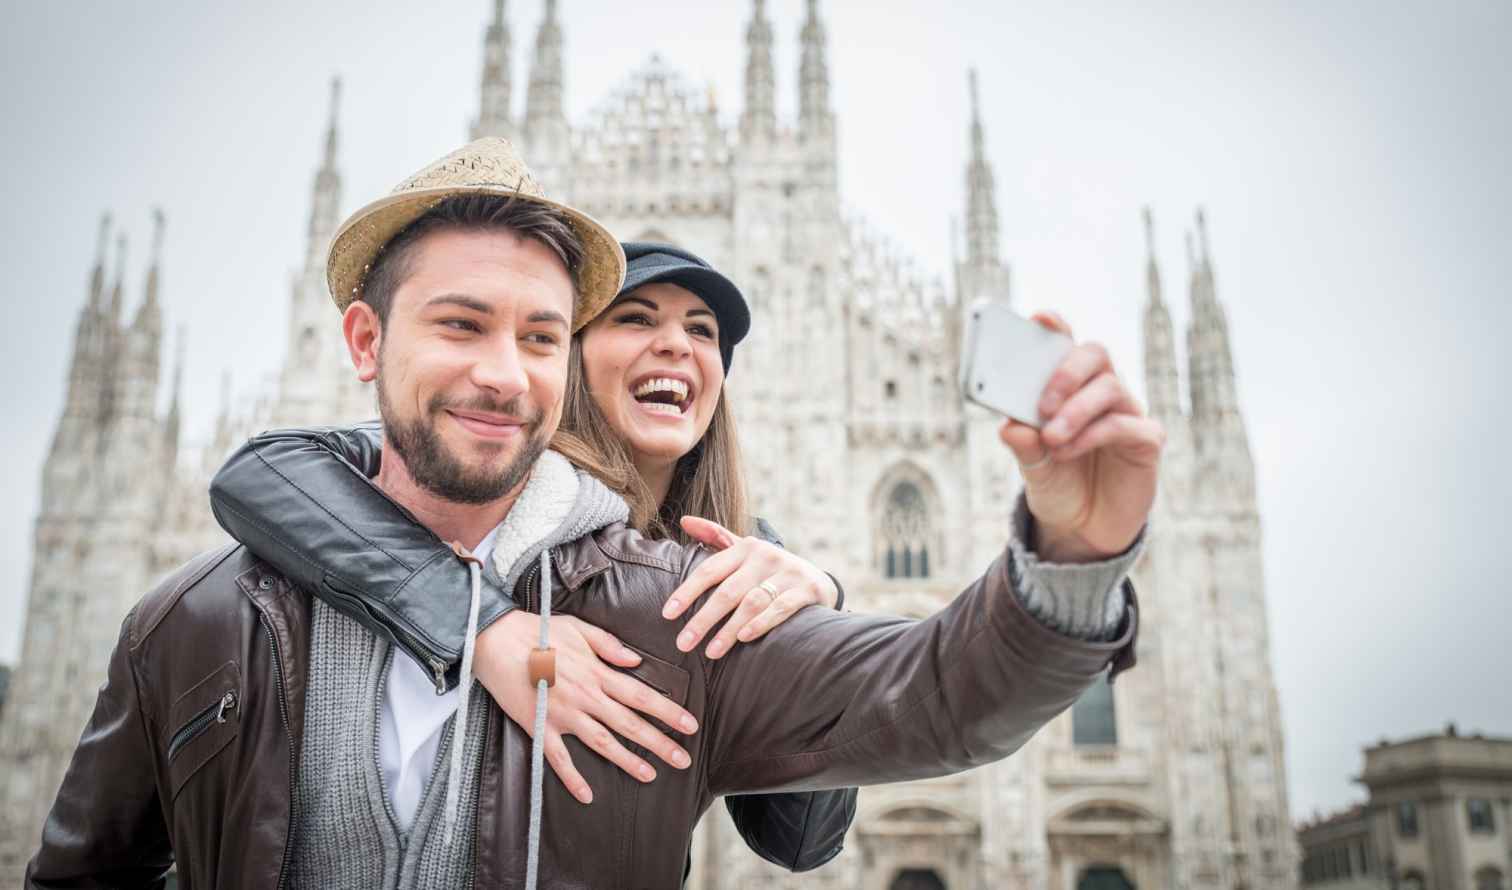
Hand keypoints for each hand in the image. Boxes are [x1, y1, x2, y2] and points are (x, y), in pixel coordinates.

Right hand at [471, 611, 699, 804]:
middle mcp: (585, 696)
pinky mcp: (538, 727)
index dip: (668, 712)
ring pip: (602, 742)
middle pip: (629, 723)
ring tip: (651, 775)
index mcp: (597, 672)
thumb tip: (637, 661)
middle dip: (659, 743)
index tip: (690, 725)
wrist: (495, 640)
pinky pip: (558, 758)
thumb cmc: (538, 630)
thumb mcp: (580, 629)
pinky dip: (572, 778)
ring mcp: (562, 714)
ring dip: (627, 760)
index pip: (641, 695)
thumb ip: (610, 646)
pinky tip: (587, 795)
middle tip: (683, 759)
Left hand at [664, 517, 838, 658]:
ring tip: (711, 652)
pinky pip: (780, 608)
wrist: (818, 579)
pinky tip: (744, 638)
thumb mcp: (745, 549)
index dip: (687, 591)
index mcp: (746, 547)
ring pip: (752, 603)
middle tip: (683, 644)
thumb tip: (684, 520)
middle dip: (702, 619)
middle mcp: (766, 557)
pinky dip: (761, 623)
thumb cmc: (770, 569)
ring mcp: (788, 573)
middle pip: (727, 591)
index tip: (667, 614)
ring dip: (729, 630)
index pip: (710, 570)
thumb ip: (715, 535)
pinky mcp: (807, 590)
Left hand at [998, 312, 1164, 562]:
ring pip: (1110, 388)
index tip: (1040, 318)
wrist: (1081, 530)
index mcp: (1069, 388)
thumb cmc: (1057, 484)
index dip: (1056, 327)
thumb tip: (1010, 425)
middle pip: (1095, 355)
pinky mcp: (1146, 441)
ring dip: (1076, 410)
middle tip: (1042, 403)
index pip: (1066, 346)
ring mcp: (1127, 413)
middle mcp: (1100, 393)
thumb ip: (1023, 444)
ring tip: (1052, 437)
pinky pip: (1125, 425)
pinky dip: (1092, 435)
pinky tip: (1068, 452)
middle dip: (1067, 371)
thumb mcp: (1031, 466)